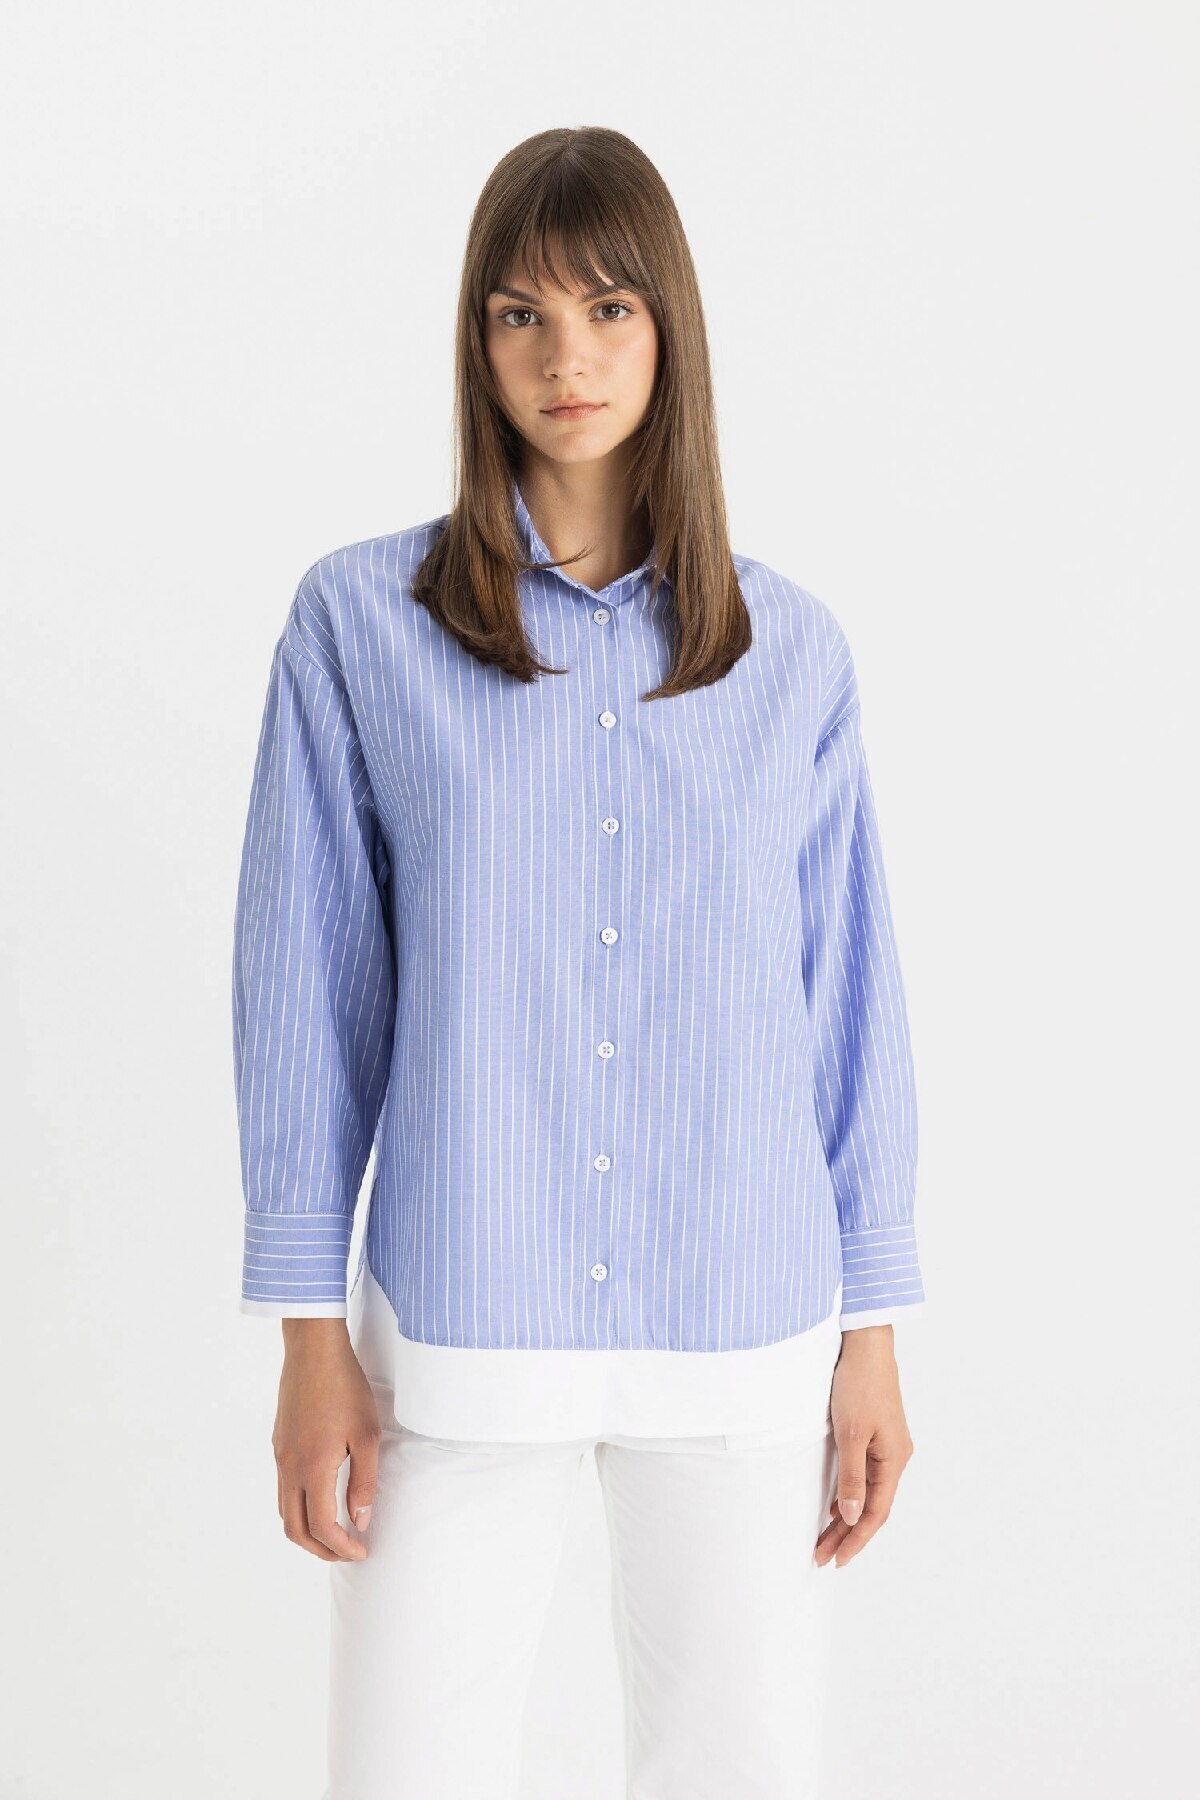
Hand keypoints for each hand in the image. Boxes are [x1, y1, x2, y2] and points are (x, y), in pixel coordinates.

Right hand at [272, 1321, 380, 1561]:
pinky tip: (321, 1497)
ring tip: (335, 1531)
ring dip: (307, 1530)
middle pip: (294, 1529)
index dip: (342, 1547)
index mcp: (311, 1468)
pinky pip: (283, 1488)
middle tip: (347, 1551)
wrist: (313, 1350)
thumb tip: (360, 1519)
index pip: (321, 1527)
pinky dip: (299, 1507)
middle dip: (320, 1549)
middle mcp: (289, 1467)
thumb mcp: (367, 1435)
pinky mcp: (279, 1443)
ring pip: (284, 1510)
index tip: (362, 1550)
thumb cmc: (345, 1388)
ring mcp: (280, 1455)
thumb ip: (364, 1481)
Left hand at [813, 1327, 914, 1568]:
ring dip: (847, 1516)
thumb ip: (851, 1477)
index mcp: (894, 1460)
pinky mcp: (876, 1435)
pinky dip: (849, 1494)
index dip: (856, 1539)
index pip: (875, 1513)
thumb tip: (851, 1517)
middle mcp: (895, 1457)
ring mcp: (887, 1446)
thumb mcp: (850, 1434)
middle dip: (847, 1534)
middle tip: (822, 1556)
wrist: (866, 1345)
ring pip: (867, 1493)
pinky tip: (835, 1505)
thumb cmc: (859, 1385)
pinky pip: (864, 1476)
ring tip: (824, 1539)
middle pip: (872, 1507)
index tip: (836, 1560)